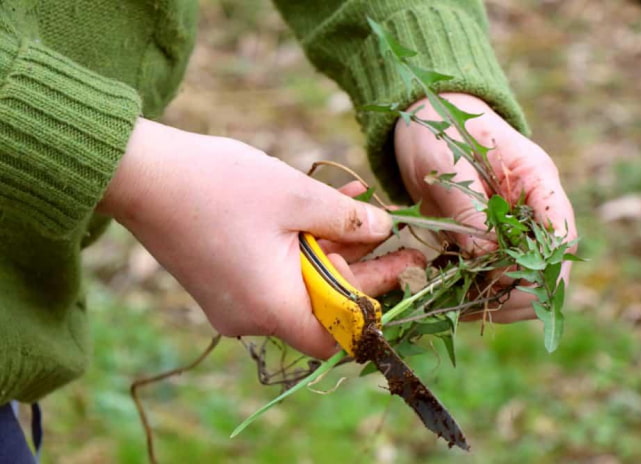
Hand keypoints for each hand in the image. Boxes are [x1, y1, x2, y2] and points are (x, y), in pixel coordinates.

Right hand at [98, 118, 424, 358]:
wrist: (140, 172)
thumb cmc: (219, 185)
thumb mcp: (298, 197)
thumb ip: (350, 220)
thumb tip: (386, 229)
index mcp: (272, 308)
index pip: (339, 336)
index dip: (376, 307)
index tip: (402, 268)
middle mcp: (251, 317)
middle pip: (324, 304)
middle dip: (362, 265)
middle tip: (396, 233)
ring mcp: (233, 301)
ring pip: (301, 281)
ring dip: (334, 246)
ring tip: (365, 207)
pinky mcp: (222, 280)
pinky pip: (275, 270)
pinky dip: (303, 243)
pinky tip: (327, 205)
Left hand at [394, 93, 576, 321]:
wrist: (426, 118)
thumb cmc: (438, 127)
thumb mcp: (446, 161)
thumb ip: (467, 206)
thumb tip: (485, 255)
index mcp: (536, 179)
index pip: (562, 234)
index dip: (539, 266)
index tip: (499, 277)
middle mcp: (534, 208)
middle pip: (553, 267)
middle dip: (522, 292)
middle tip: (479, 300)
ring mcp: (517, 226)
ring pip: (531, 280)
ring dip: (504, 300)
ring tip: (465, 304)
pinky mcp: (494, 240)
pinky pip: (502, 278)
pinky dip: (485, 295)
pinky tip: (459, 299)